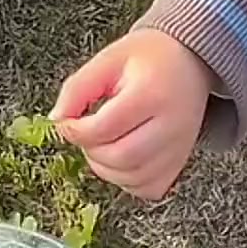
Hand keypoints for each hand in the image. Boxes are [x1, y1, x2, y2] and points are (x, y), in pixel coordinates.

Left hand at [51, 31, 208, 200]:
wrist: (189, 63)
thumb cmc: (149, 59)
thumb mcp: (108, 60)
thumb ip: (77, 88)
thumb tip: (56, 120)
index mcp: (152, 93)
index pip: (105, 128)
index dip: (76, 131)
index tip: (67, 122)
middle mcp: (172, 125)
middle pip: (120, 157)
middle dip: (91, 151)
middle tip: (87, 133)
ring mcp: (180, 148)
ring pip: (133, 178)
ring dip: (106, 168)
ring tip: (103, 142)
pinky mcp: (181, 163)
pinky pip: (148, 188)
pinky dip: (127, 180)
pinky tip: (122, 158)